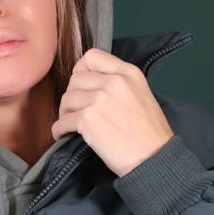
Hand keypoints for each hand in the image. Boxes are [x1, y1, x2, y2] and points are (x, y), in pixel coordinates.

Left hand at [50, 48, 174, 176]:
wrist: (154, 158)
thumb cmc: (150, 133)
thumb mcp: (141, 94)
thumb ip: (119, 84)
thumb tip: (92, 84)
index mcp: (128, 73)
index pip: (92, 56)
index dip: (81, 71)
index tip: (82, 86)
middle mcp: (113, 82)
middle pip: (75, 79)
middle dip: (72, 96)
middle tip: (75, 110)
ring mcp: (99, 100)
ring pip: (66, 99)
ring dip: (65, 113)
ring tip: (71, 124)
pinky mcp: (88, 120)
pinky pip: (62, 122)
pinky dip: (59, 130)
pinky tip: (64, 135)